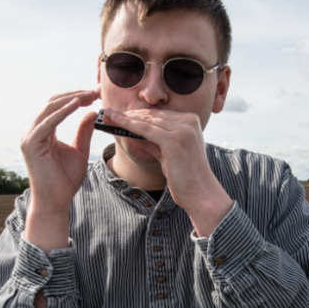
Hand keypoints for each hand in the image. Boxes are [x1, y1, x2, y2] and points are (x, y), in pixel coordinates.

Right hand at [20, 89, 97, 248]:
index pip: (58, 106)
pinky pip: (48, 122)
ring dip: (71, 99)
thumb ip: (83, 131)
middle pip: (54, 103)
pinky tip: (77, 104)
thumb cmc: (65, 180)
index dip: (77, 97)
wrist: (56, 201)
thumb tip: (91, 112)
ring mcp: (29, 136)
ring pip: (50, 108)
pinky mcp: (31, 143)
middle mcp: (33, 131)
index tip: (96, 94)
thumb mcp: (79, 150)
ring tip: (89, 95)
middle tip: (96, 91)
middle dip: (76, 94)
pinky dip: (63, 111)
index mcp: (42, 131)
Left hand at [104, 108, 232, 236]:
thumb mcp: (167, 154)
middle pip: (152, 115)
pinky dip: (129, 126)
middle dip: (128, 114)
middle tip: (107, 113)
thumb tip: (132, 134)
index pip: (158, 115)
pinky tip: (116, 123)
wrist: (200, 193)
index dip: (137, 114)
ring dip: (125, 118)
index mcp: (190, 121)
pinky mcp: (174, 140)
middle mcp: (189, 121)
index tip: (119, 114)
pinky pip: (146, 130)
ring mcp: (183, 129)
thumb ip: (153, 142)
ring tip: (107, 116)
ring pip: (147, 121)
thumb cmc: (185, 177)